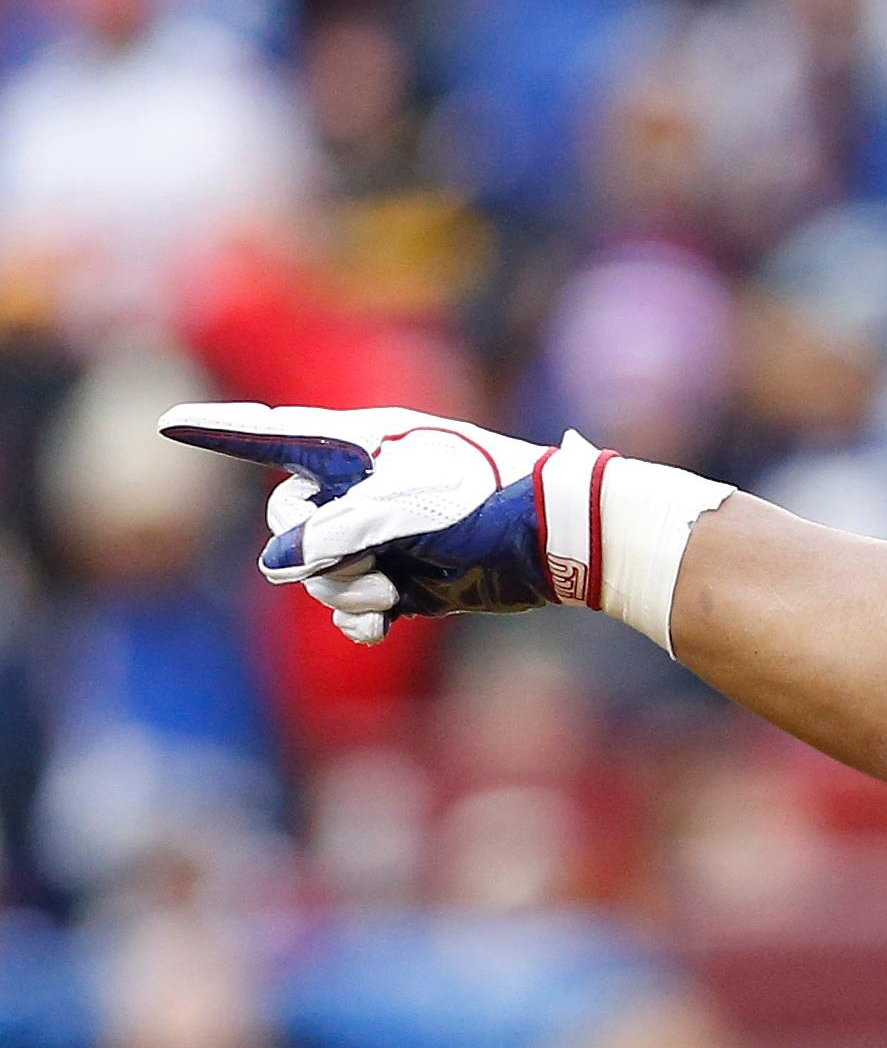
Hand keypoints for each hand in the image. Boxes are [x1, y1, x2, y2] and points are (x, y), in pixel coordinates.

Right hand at [158, 403, 609, 643]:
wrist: (557, 541)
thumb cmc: (484, 504)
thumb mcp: (401, 509)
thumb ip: (333, 532)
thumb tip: (281, 567)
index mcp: (358, 446)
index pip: (273, 434)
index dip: (218, 431)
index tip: (169, 423)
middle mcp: (363, 487)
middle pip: (286, 522)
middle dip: (310, 551)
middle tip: (361, 558)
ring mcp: (382, 536)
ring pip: (317, 573)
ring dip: (344, 589)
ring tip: (390, 588)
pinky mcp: (406, 579)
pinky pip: (353, 606)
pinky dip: (360, 619)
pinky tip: (381, 624)